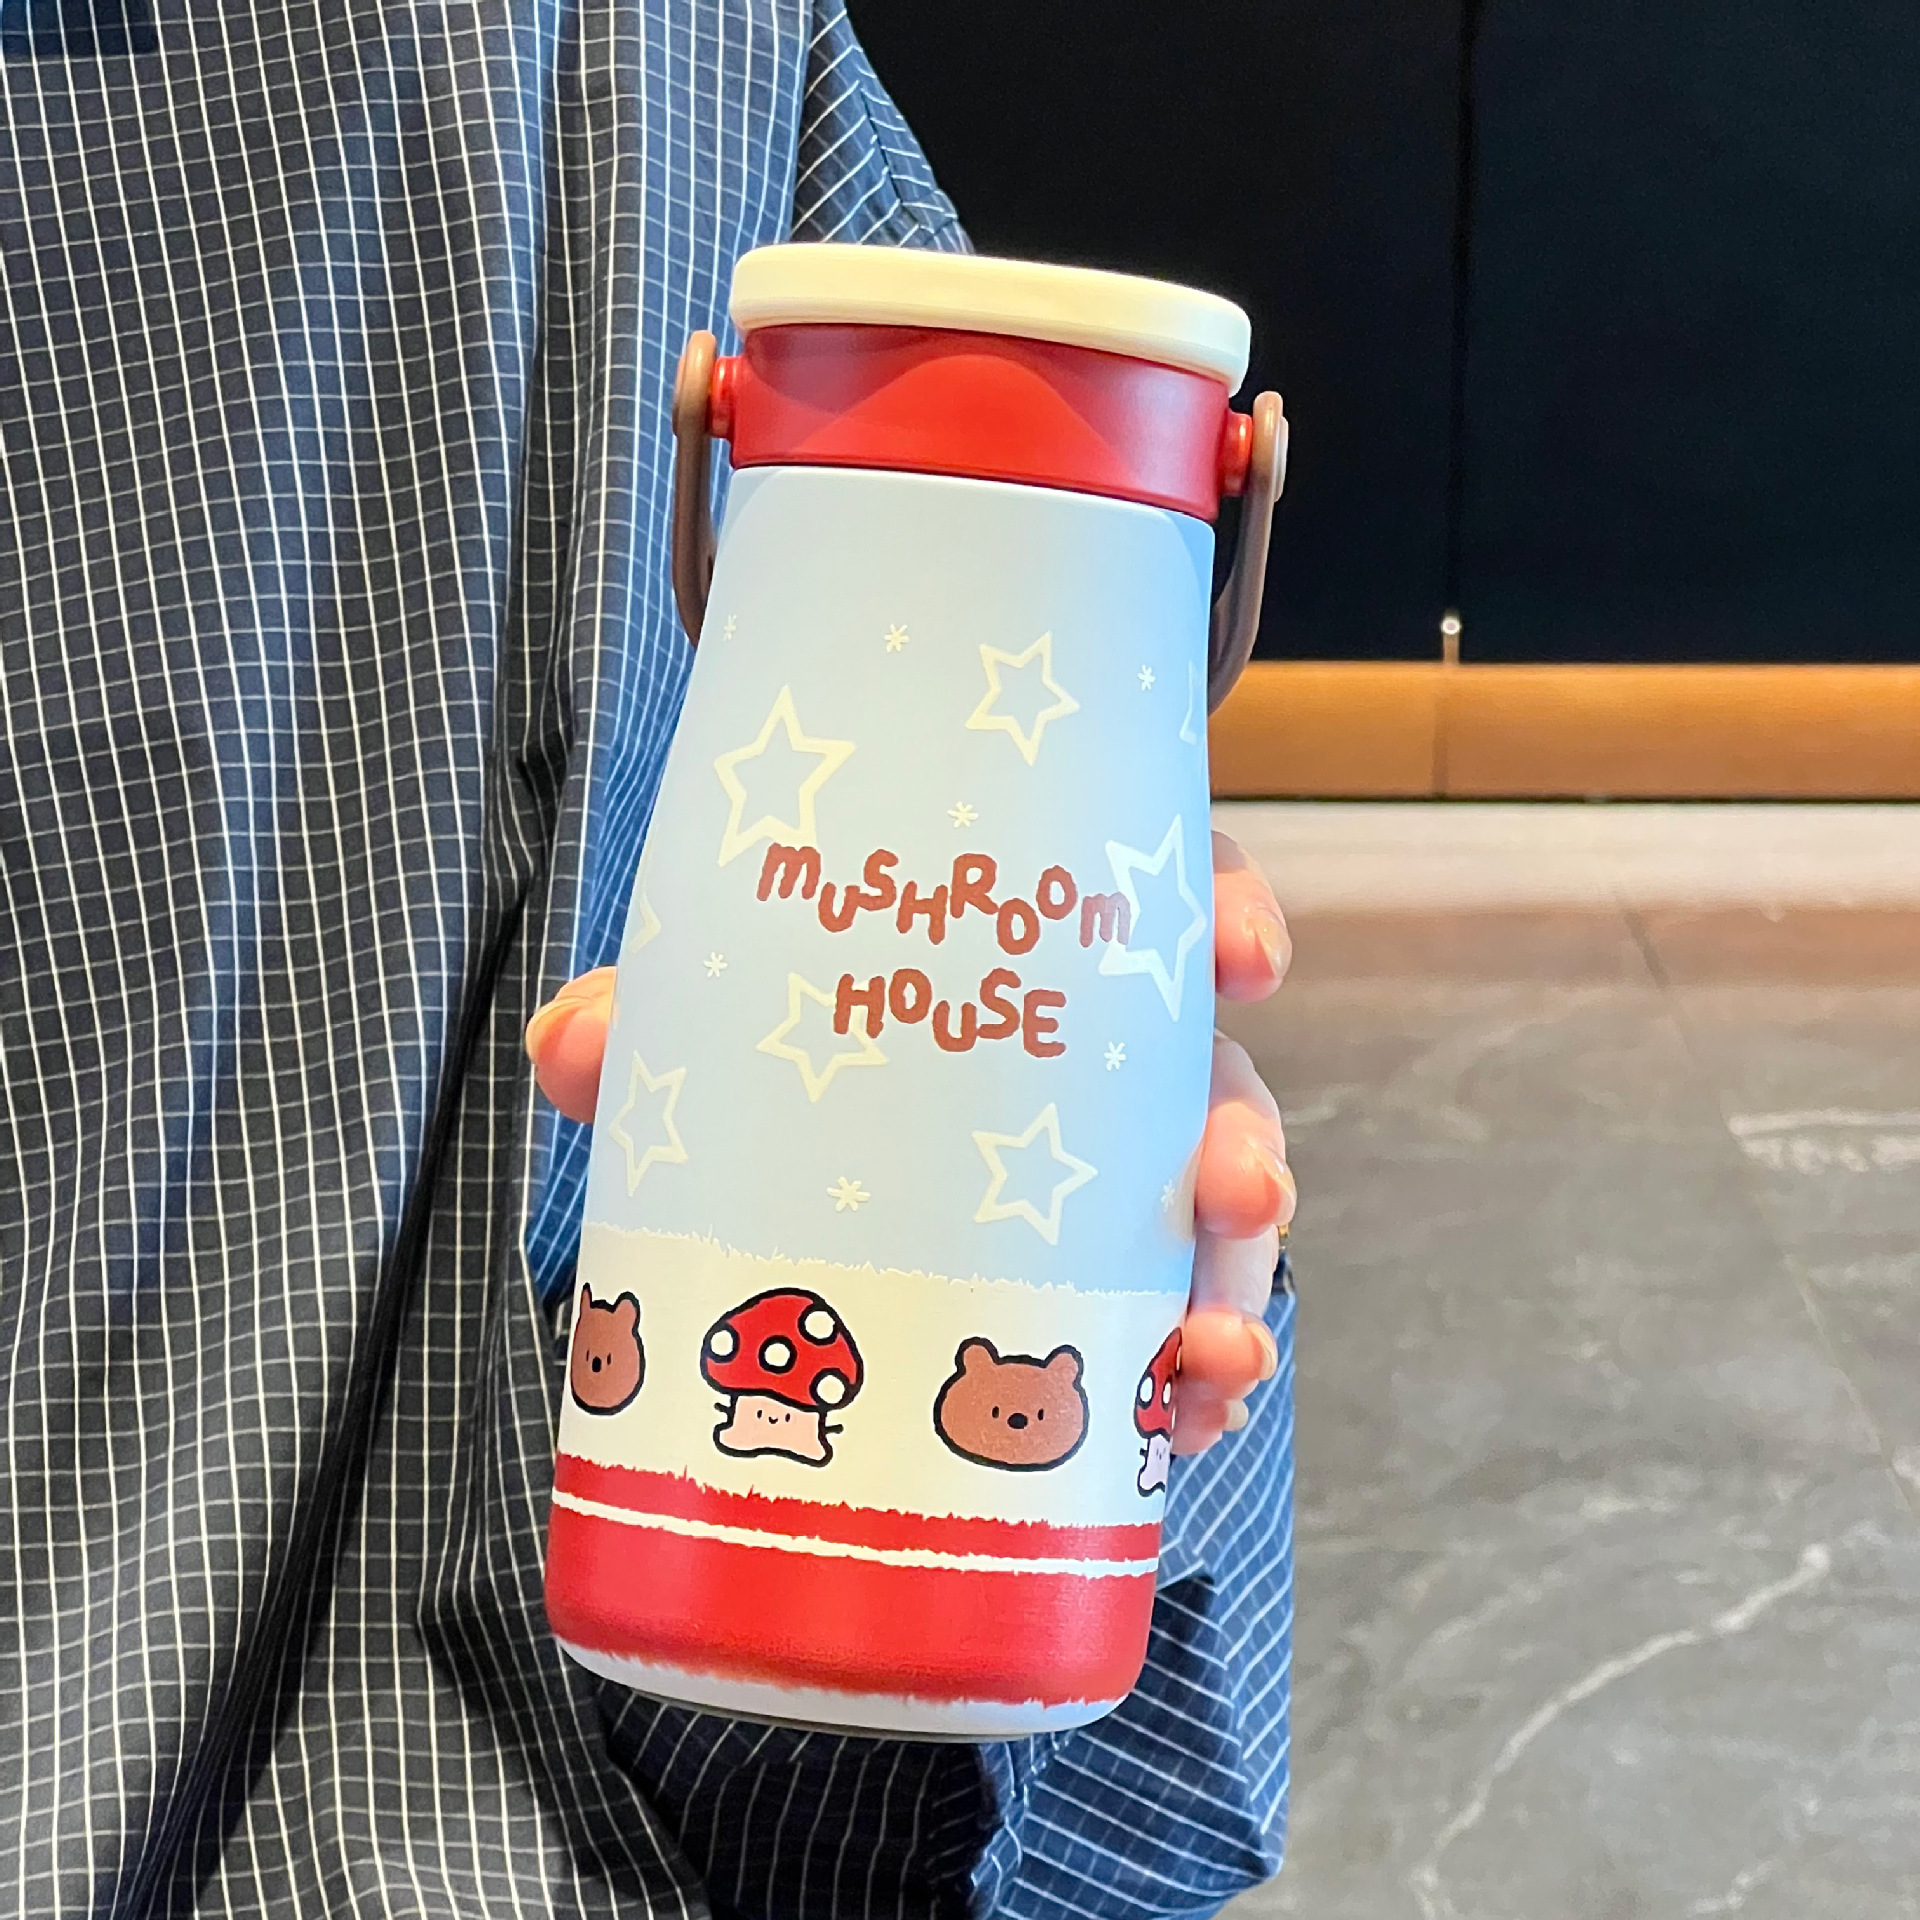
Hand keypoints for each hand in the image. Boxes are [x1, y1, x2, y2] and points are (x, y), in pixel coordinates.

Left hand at [526, 827, 1294, 1458]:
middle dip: (1242, 1136)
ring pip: (1211, 1223)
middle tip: (1233, 1185)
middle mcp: (1099, 1067)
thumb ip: (646, 1019)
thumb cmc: (783, 1049)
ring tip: (1213, 1359)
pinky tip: (1182, 1425)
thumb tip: (573, 1047)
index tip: (1251, 960)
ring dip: (1235, 1286)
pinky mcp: (1096, 1289)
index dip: (1227, 914)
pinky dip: (1188, 1385)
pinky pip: (1171, 1331)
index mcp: (1031, 964)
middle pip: (1212, 1082)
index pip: (1153, 908)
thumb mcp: (715, 1020)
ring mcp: (1110, 1184)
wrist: (781, 1143)